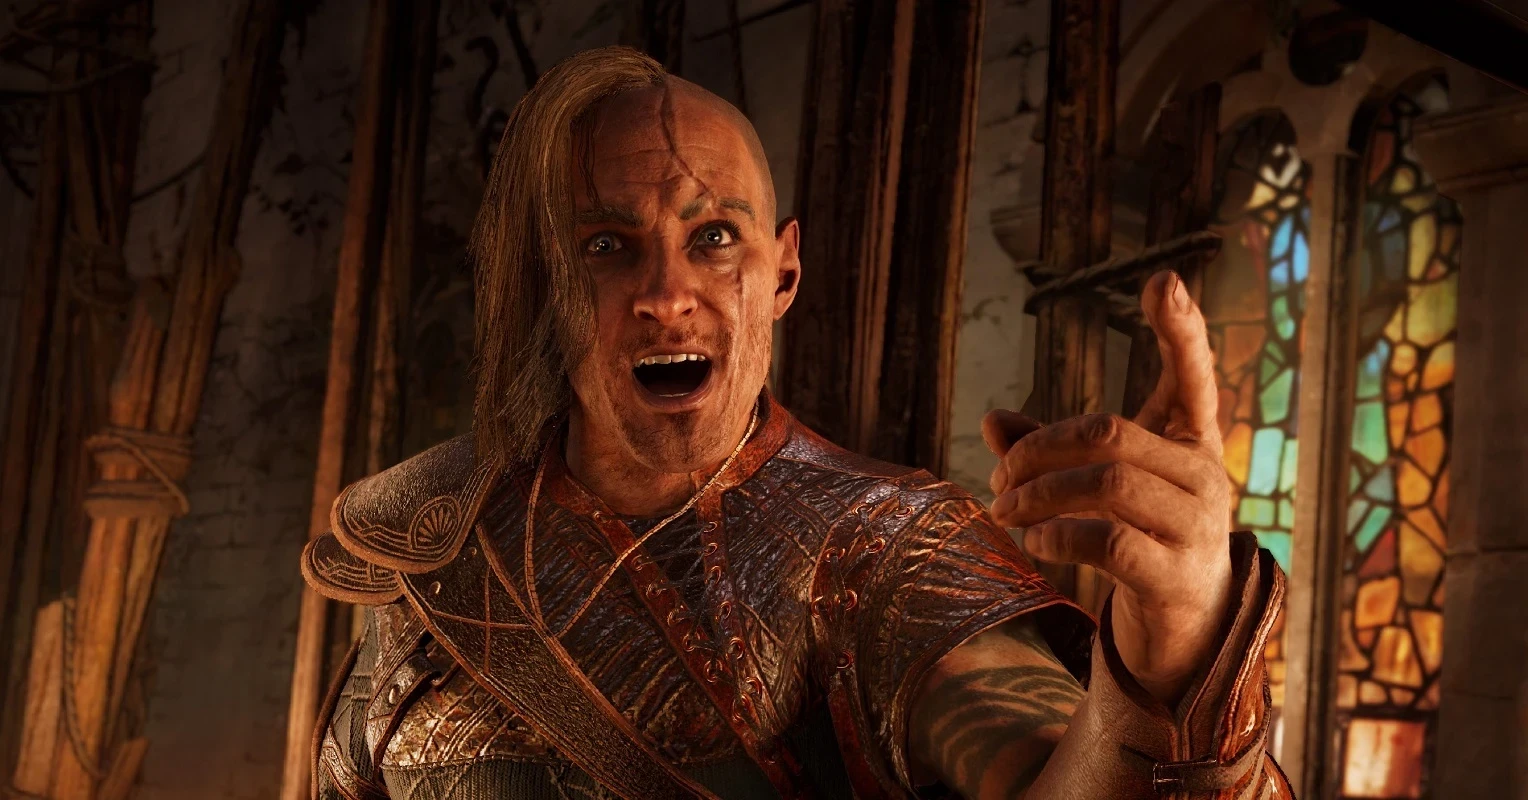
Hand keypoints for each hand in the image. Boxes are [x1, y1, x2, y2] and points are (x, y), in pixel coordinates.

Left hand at [984, 271, 1232, 702]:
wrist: (1185, 624)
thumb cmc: (1140, 534)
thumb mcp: (1097, 485)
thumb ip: (1049, 450)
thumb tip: (991, 419)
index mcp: (1190, 440)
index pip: (1191, 376)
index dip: (1181, 330)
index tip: (1164, 281)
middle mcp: (1204, 474)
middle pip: (1109, 433)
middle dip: (1039, 448)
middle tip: (998, 471)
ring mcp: (1198, 526)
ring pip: (1107, 483)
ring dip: (1036, 494)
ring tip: (1002, 508)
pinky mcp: (1176, 575)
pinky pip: (1107, 540)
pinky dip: (1056, 535)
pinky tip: (1032, 541)